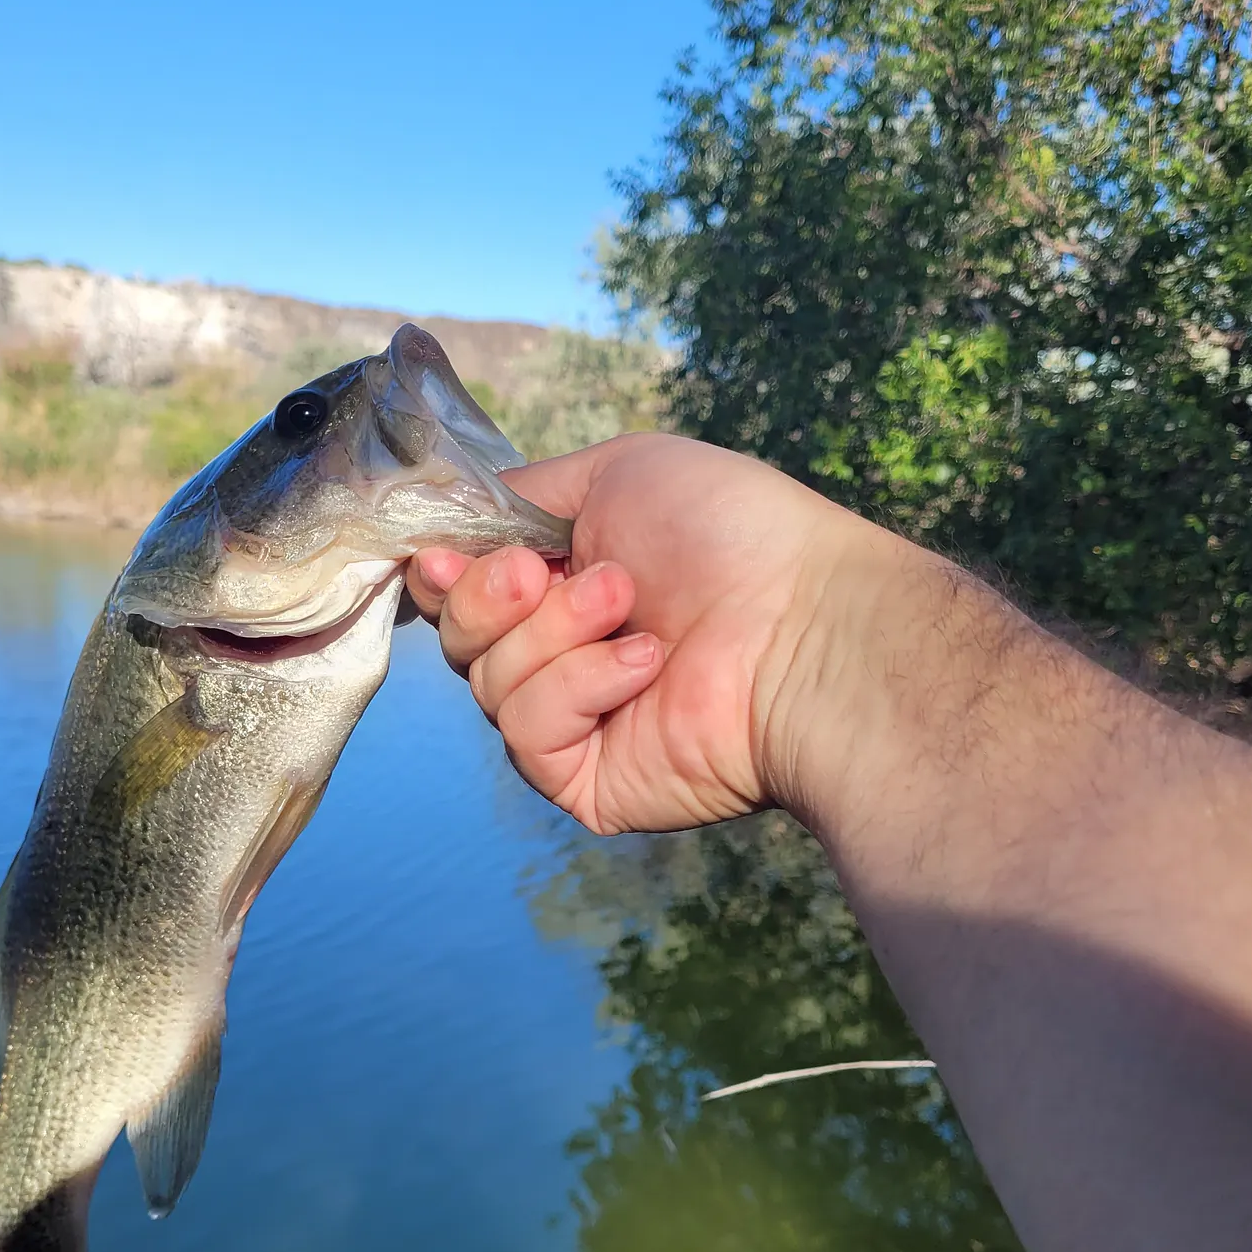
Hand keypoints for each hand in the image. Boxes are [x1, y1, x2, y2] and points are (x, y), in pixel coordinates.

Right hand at [404, 433, 850, 834]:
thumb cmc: (731, 532)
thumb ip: (523, 493)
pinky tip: (646, 665)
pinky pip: (527, 736)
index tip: (444, 557)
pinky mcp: (588, 779)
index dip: (445, 574)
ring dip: (553, 632)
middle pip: (459, 639)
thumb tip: (453, 522)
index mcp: (568, 581)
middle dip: (492, 597)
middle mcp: (566, 652)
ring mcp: (579, 718)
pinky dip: (578, 688)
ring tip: (632, 607)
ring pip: (486, 683)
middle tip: (548, 574)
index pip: (463, 590)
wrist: (807, 618)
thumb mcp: (618, 471)